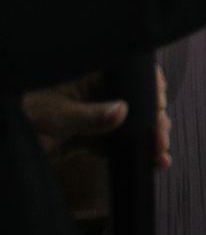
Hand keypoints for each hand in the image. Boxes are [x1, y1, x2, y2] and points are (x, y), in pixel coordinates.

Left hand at [22, 66, 169, 168]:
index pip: (130, 72)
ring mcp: (95, 114)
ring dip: (149, 138)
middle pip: (138, 98)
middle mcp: (97, 91)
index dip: (150, 86)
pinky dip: (136, 152)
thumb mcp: (53, 116)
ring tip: (160, 155)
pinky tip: (152, 162)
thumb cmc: (20, 118)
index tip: (159, 105)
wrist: (5, 151)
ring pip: (133, 122)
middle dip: (155, 118)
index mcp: (89, 75)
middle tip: (161, 139)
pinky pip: (119, 142)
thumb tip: (123, 110)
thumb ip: (87, 115)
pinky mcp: (91, 137)